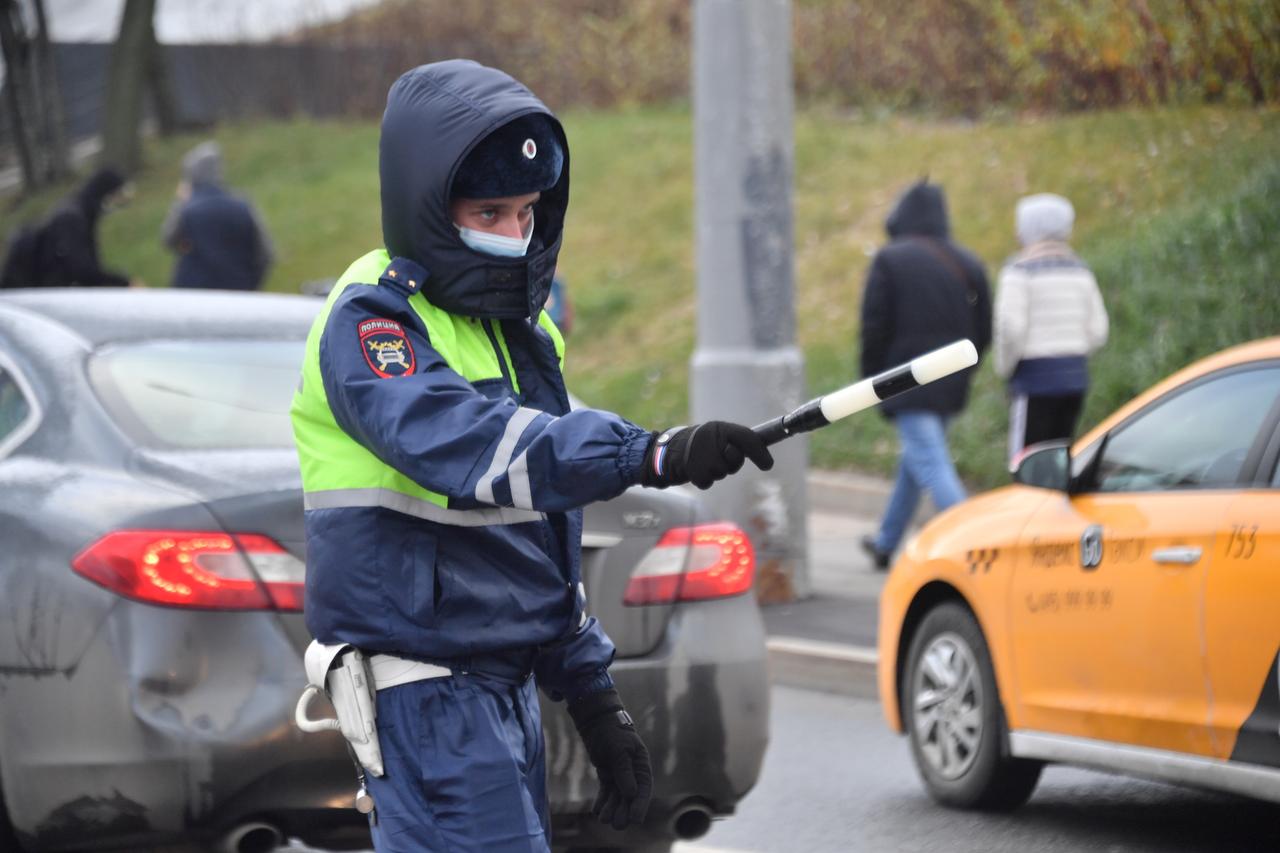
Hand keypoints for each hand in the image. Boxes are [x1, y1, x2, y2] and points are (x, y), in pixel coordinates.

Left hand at [567, 689, 652, 829]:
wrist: (597, 722)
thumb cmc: (611, 731)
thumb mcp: (618, 749)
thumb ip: (624, 770)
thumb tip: (631, 793)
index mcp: (641, 764)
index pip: (643, 788)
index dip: (640, 805)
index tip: (635, 819)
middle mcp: (632, 772)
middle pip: (630, 796)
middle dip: (624, 811)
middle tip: (618, 825)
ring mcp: (619, 774)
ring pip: (617, 796)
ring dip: (612, 808)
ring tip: (604, 820)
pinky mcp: (607, 775)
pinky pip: (606, 791)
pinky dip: (602, 801)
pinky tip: (597, 811)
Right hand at [641, 421, 773, 488]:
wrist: (668, 451)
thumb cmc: (700, 444)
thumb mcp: (719, 436)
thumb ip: (739, 442)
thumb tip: (767, 462)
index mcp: (719, 428)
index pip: (745, 437)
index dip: (759, 452)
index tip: (768, 465)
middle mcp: (710, 438)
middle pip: (735, 460)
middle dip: (732, 463)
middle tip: (719, 457)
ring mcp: (701, 455)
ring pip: (722, 472)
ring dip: (716, 472)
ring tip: (703, 462)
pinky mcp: (693, 470)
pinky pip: (709, 481)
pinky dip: (704, 479)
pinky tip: (696, 470)